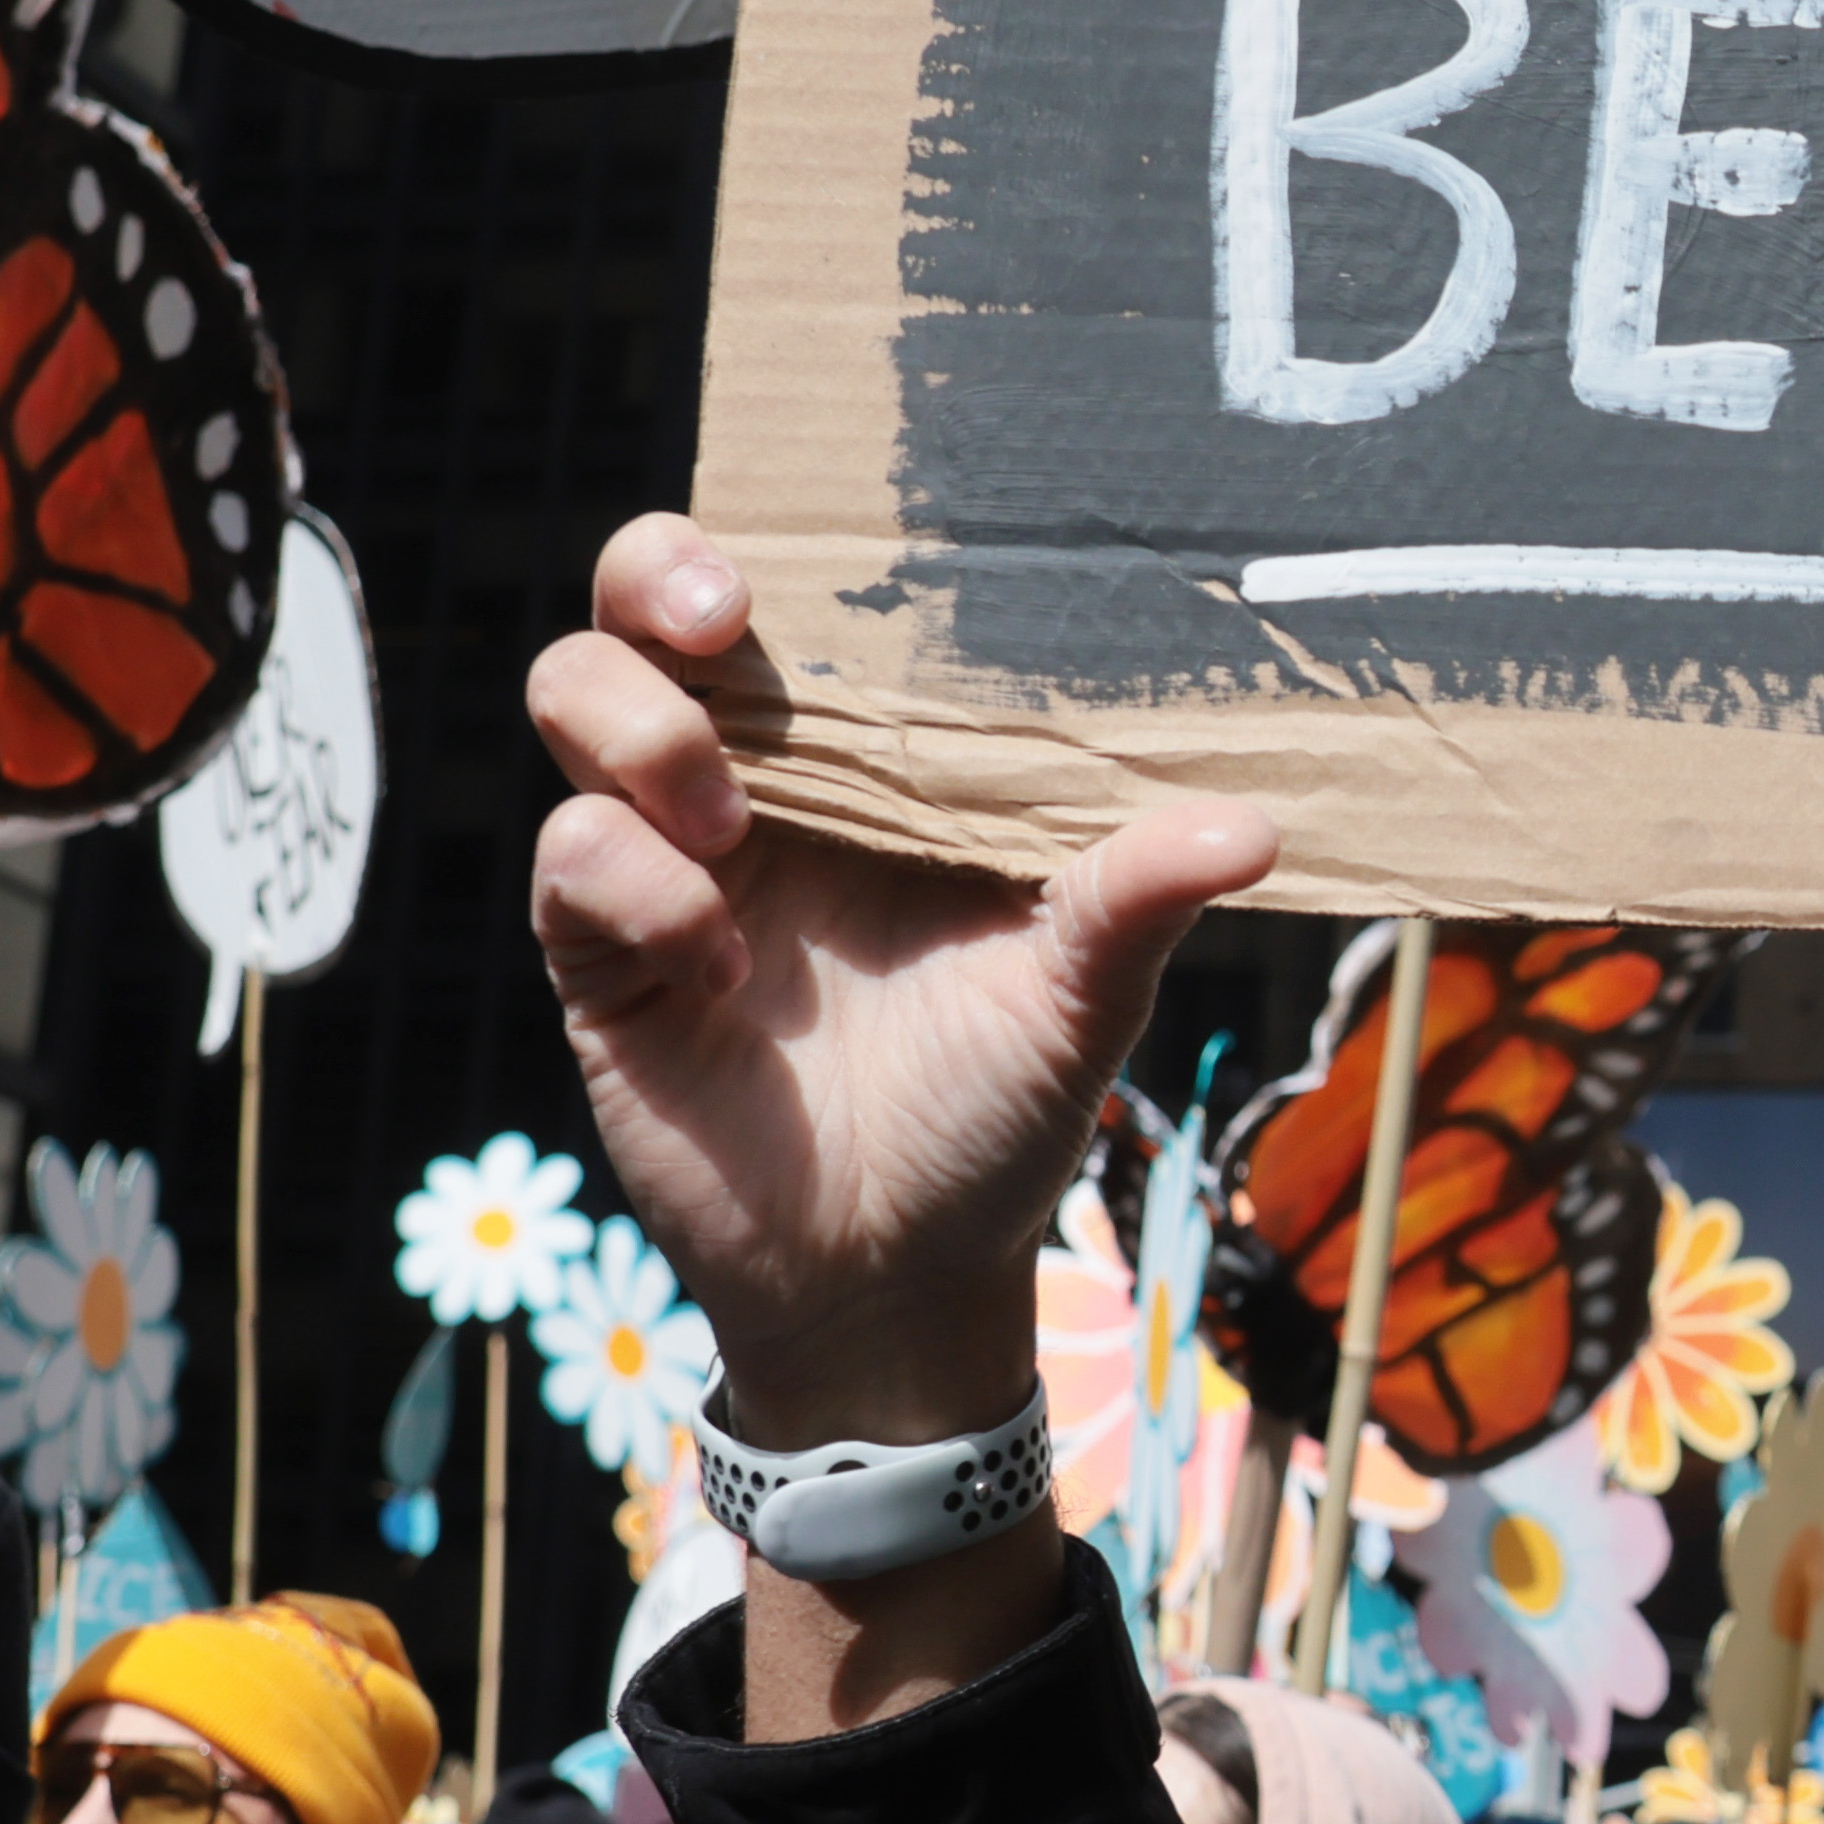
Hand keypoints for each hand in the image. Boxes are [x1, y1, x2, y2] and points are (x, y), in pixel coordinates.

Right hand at [531, 516, 1276, 1443]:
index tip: (785, 562)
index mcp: (868, 760)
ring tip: (733, 817)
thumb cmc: (998, 1112)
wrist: (898, 1276)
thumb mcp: (1081, 999)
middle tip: (717, 620)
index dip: (763, 548)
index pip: (785, 604)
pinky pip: (570, 859)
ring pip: (575, 699)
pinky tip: (726, 965)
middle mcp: (752, 784)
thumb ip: (1138, 900)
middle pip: (636, 611)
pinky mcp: (600, 953)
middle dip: (652, 575)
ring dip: (642, 731)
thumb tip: (1252, 826)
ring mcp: (664, 861)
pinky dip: (639, 886)